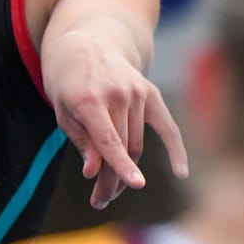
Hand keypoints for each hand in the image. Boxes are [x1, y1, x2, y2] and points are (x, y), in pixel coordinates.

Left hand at [43, 29, 189, 209]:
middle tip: (99, 202)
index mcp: (89, 99)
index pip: (109, 139)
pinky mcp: (150, 93)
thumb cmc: (68, 80)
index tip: (137, 185)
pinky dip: (175, 149)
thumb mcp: (62, 110)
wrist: (88, 40)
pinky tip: (181, 172)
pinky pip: (167, 126)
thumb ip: (80, 140)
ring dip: (126, 170)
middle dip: (111, 180)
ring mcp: (137, 92)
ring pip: (137, 144)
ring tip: (108, 190)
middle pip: (122, 149)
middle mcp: (117, 94)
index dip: (120, 164)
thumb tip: (93, 171)